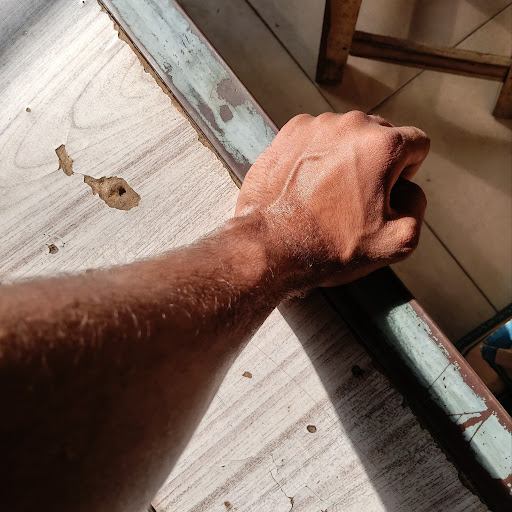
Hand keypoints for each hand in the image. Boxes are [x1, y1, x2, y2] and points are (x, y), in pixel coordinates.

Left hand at [235, 111, 428, 286]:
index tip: (388, 191)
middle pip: (381, 135)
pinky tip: (308, 183)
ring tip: (328, 191)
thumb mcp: (397, 241)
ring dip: (345, 156)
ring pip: (346, 135)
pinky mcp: (289, 133)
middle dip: (377, 161)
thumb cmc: (330, 246)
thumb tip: (407, 188)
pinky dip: (317, 154)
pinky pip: (316, 137)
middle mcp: (351, 125)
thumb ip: (417, 206)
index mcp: (383, 145)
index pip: (417, 143)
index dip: (408, 170)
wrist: (272, 245)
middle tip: (357, 196)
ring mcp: (316, 125)